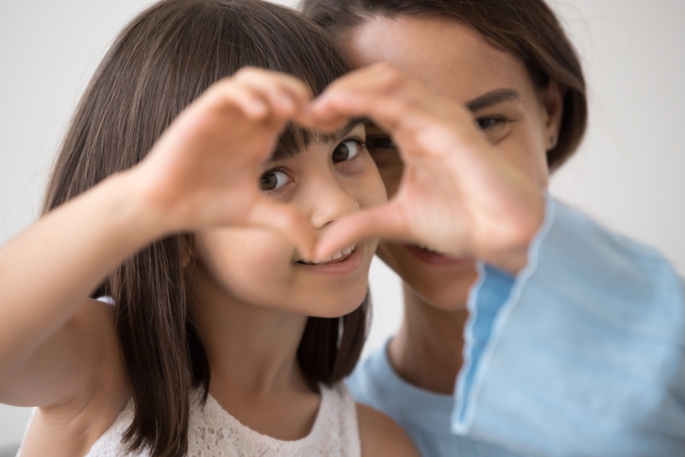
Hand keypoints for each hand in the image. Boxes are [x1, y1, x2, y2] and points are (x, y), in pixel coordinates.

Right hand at [132, 68, 317, 258]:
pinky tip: (259, 116)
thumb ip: (289, 223)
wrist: (164, 206)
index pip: (294, 107)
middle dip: (300, 93)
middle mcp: (244, 121)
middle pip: (279, 83)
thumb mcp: (258, 214)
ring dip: (275, 87)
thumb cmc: (206, 206)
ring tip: (289, 110)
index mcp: (260, 137)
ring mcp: (224, 114)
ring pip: (253, 78)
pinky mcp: (202, 113)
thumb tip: (319, 252)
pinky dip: (247, 95)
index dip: (316, 111)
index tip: (331, 128)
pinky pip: (228, 90)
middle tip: (312, 116)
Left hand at [306, 63, 544, 272]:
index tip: (308, 122)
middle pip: (377, 79)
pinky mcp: (454, 131)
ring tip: (318, 108)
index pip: (373, 97)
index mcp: (417, 131)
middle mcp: (429, 117)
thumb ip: (359, 225)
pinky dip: (370, 100)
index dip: (338, 103)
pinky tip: (342, 109)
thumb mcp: (397, 222)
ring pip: (389, 81)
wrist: (507, 237)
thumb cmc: (463, 221)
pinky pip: (408, 104)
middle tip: (307, 112)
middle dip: (339, 89)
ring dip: (349, 88)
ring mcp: (443, 119)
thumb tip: (318, 247)